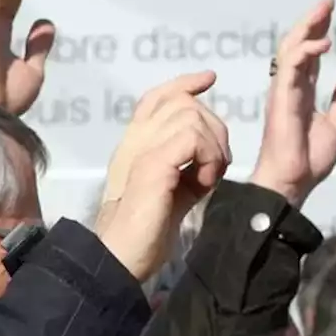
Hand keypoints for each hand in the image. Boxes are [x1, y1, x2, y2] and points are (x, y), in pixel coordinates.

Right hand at [95, 75, 230, 280]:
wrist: (119, 256)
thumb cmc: (145, 230)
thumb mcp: (172, 189)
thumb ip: (186, 165)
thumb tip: (213, 150)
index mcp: (134, 144)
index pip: (157, 97)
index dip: (184, 82)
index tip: (209, 78)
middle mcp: (133, 140)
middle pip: (182, 101)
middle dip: (213, 126)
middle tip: (216, 165)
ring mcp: (140, 150)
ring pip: (190, 115)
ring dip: (213, 145)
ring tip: (208, 177)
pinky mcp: (151, 165)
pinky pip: (192, 137)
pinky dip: (209, 157)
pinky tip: (204, 183)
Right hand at [249, 0, 335, 206]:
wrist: (294, 180)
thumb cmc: (308, 159)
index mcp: (301, 92)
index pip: (309, 55)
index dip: (319, 32)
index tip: (329, 11)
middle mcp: (289, 87)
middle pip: (297, 45)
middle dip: (312, 21)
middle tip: (327, 0)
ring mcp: (283, 91)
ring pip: (290, 50)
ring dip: (307, 28)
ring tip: (323, 9)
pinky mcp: (281, 98)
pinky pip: (290, 67)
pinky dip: (305, 52)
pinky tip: (323, 42)